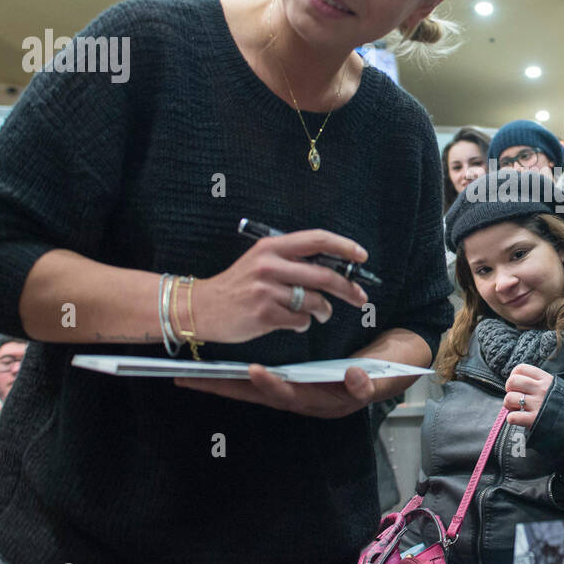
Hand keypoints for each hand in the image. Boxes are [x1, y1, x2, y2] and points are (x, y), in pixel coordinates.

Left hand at [174, 364, 375, 418]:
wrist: (396, 365)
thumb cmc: (389, 369)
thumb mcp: (385, 376)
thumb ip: (369, 382)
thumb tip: (353, 377)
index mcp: (326, 401)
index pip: (291, 395)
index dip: (271, 385)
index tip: (252, 370)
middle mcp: (307, 401)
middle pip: (260, 397)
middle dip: (225, 388)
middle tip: (190, 380)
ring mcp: (300, 393)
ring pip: (256, 391)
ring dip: (225, 384)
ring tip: (193, 376)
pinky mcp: (296, 382)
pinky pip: (263, 382)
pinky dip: (240, 378)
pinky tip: (220, 370)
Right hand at [194, 229, 370, 343]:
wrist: (202, 308)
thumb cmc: (237, 286)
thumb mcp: (261, 262)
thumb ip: (292, 261)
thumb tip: (334, 267)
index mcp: (272, 247)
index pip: (316, 240)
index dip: (344, 246)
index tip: (361, 256)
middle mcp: (269, 265)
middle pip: (324, 274)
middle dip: (348, 288)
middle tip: (359, 297)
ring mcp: (266, 290)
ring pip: (315, 301)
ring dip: (324, 311)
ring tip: (321, 314)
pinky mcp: (264, 314)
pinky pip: (301, 321)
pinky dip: (304, 324)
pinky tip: (295, 323)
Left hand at [503, 363, 553, 427]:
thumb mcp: (557, 386)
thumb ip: (542, 382)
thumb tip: (523, 382)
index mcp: (546, 379)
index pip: (521, 368)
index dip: (514, 375)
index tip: (517, 384)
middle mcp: (540, 389)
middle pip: (512, 381)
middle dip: (509, 389)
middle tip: (514, 396)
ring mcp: (537, 404)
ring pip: (510, 398)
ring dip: (509, 405)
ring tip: (515, 408)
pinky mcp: (535, 420)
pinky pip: (513, 417)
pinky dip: (512, 418)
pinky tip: (518, 419)